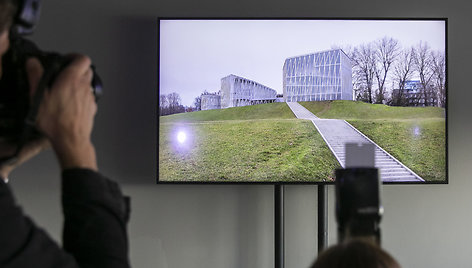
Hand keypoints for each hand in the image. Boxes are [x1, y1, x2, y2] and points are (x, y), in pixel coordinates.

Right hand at [27, 55, 97, 170]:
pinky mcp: (92, 108)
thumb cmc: (56, 121)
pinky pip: (88, 97)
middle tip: (64, 74)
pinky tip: (70, 104)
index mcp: (72, 79)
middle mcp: (84, 86)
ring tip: (65, 90)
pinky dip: (81, 96)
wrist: (70, 140)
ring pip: (88, 84)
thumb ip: (35, 76)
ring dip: (79, 83)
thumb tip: (33, 63)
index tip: (65, 60)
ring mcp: (90, 97)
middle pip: (87, 69)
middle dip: (77, 69)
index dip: (74, 56)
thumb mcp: (38, 96)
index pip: (82, 58)